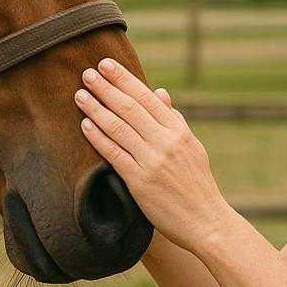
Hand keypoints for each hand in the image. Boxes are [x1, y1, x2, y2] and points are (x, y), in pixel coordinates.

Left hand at [74, 57, 234, 253]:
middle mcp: (165, 142)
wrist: (206, 221)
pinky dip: (98, 137)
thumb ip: (174, 120)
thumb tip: (159, 92)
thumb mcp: (191, 146)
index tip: (106, 65)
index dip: (124, 79)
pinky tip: (85, 125)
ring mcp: (152, 161)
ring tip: (80, 94)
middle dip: (106, 88)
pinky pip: (114, 154)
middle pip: (129, 108)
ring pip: (118, 127)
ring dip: (96, 109)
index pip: (147, 97)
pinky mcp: (140, 182)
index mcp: (178, 130)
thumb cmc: (197, 183)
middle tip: (87, 73)